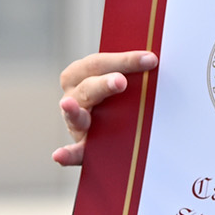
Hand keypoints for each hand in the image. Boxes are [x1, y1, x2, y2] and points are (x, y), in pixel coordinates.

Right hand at [53, 49, 157, 167]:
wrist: (116, 129)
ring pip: (75, 116)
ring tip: (68, 105)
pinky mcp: (82, 148)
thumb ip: (133, 74)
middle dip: (103, 84)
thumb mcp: (124, 83)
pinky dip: (67, 154)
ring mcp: (75, 123)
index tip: (150, 59)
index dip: (123, 60)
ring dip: (73, 111)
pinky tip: (59, 155)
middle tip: (121, 82)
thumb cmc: (122, 99)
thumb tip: (155, 59)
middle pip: (87, 87)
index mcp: (82, 74)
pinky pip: (74, 152)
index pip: (99, 63)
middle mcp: (74, 96)